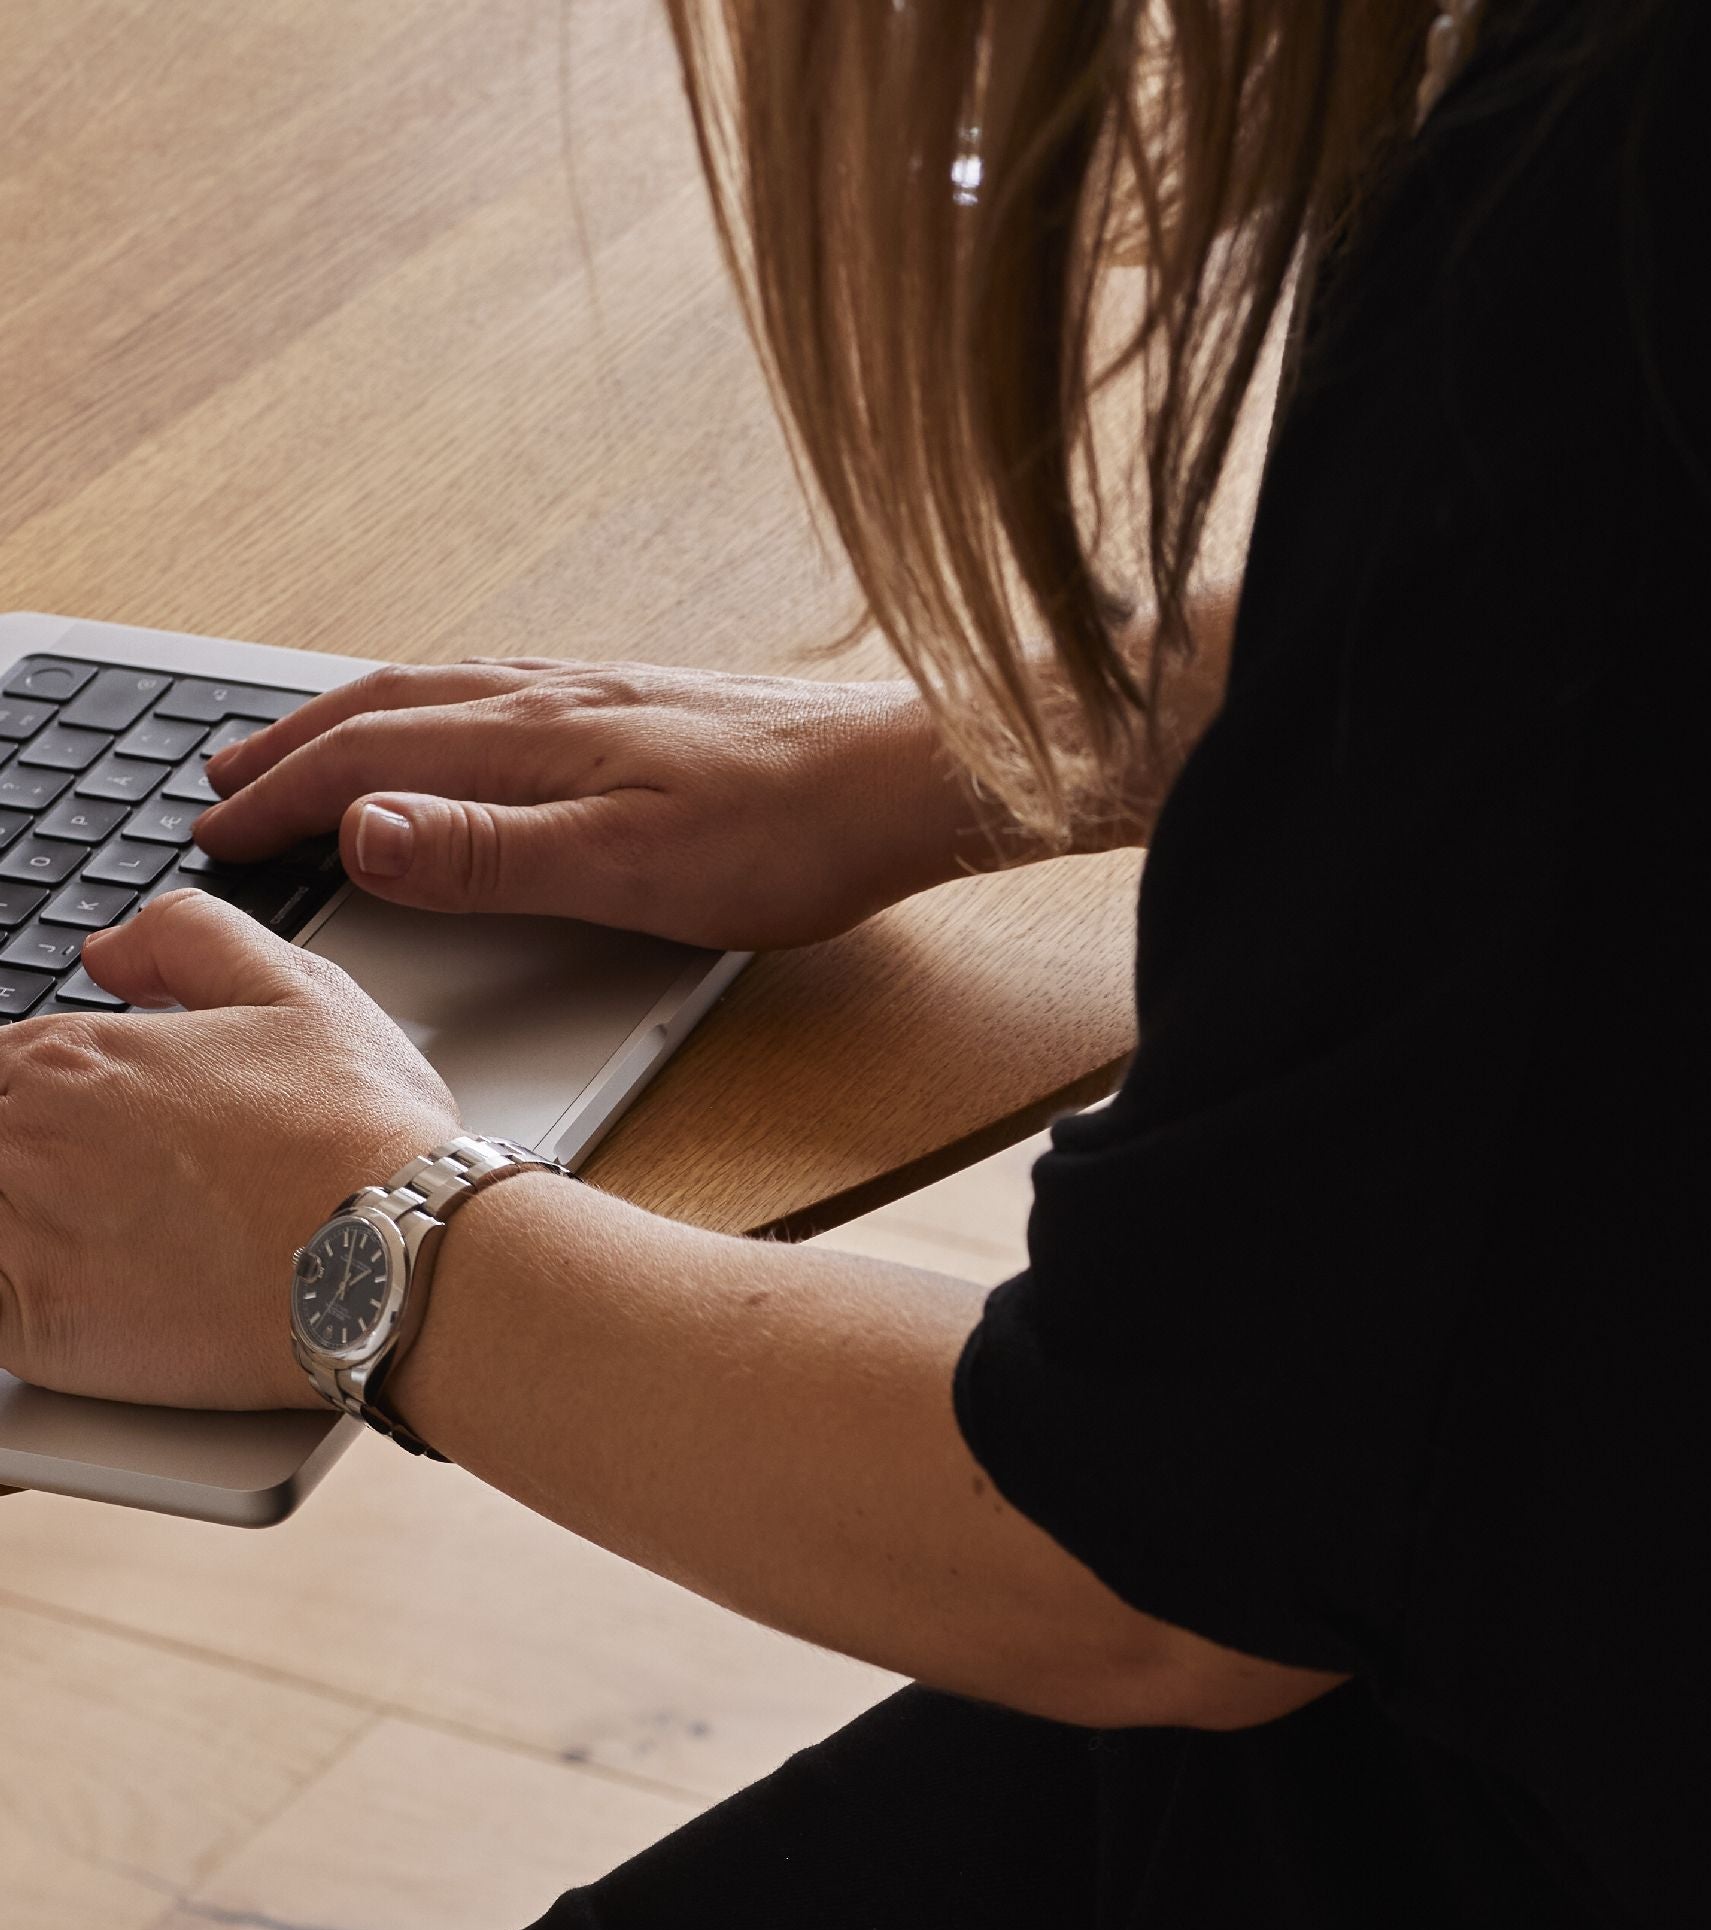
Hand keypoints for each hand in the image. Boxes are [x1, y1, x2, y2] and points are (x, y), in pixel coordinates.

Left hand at [0, 893, 455, 1411]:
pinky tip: (67, 1308)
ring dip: (20, 1236)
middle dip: (26, 1177)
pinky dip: (10, 1308)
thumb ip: (188, 941)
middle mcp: (29, 1133)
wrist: (400, 1260)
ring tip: (98, 1260)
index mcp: (70, 1056)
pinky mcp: (37, 1326)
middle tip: (105, 1214)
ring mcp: (26, 1230)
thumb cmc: (364, 1141)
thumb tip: (113, 952)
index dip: (36, 1119)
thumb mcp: (297, 991)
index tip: (91, 1159)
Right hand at [192, 662, 1002, 952]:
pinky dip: (433, 711)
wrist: (907, 778)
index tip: (216, 835)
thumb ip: (492, 853)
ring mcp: (595, 693)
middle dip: (291, 747)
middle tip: (218, 784)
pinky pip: (496, 693)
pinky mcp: (640, 705)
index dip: (283, 799)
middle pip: (386, 710)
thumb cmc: (789, 836)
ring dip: (354, 722)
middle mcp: (551, 697)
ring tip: (305, 748)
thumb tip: (362, 829)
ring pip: (438, 693)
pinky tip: (451, 730)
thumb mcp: (630, 870)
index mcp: (533, 739)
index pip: (370, 761)